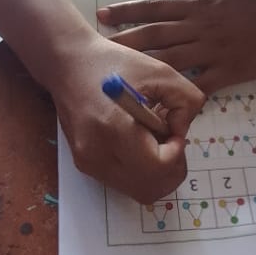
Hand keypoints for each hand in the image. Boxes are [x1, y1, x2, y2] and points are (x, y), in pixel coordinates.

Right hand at [46, 33, 204, 203]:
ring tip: (154, 138)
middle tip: (171, 139)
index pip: (159, 166)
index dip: (177, 151)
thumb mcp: (161, 71)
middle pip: (151, 189)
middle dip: (172, 167)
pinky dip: (141, 170)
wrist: (69, 64)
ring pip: (139, 191)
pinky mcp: (85, 164)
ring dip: (157, 171)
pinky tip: (138, 141)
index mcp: (115, 128)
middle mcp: (98, 153)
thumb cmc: (114, 63)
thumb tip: (182, 131)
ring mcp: (89, 163)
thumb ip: (186, 102)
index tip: (174, 127)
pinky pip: (124, 182)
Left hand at [96, 0, 255, 93]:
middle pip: (155, 35)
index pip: (155, 7)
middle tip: (99, 47)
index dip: (128, 11)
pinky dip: (179, 94)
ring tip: (119, 74)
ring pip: (170, 60)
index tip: (104, 15)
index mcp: (198, 5)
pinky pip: (198, 85)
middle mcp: (199, 28)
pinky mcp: (225, 73)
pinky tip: (160, 104)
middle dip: (125, 40)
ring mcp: (211, 52)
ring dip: (143, 66)